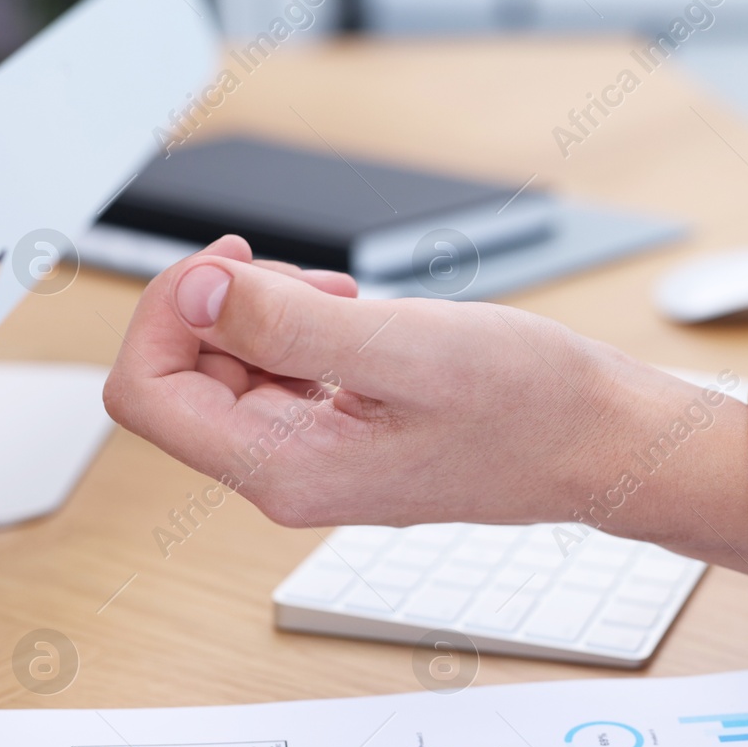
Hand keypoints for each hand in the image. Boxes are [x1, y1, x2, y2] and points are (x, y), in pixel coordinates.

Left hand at [103, 236, 621, 528]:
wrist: (600, 441)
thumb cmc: (530, 406)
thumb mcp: (405, 347)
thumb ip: (289, 324)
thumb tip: (193, 295)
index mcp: (285, 470)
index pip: (148, 393)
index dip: (166, 312)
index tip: (229, 268)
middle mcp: (287, 477)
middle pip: (182, 380)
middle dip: (223, 308)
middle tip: (308, 278)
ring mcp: (314, 463)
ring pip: (230, 374)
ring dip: (267, 316)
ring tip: (346, 299)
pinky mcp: (342, 442)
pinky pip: (280, 381)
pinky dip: (302, 335)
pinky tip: (359, 321)